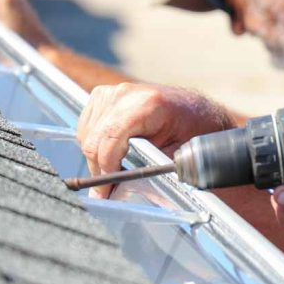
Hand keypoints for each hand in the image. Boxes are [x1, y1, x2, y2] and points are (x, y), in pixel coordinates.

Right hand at [76, 82, 233, 197]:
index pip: (109, 139)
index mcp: (148, 104)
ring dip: (96, 157)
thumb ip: (146, 171)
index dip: (105, 169)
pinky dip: (95, 143)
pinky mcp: (104, 95)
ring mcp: (113, 91)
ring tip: (116, 169)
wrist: (197, 112)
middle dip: (100, 169)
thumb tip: (114, 192)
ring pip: (86, 134)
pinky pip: (87, 125)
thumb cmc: (193, 131)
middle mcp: (127, 93)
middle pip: (94, 139)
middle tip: (110, 190)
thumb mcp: (177, 155)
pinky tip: (113, 152)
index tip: (107, 192)